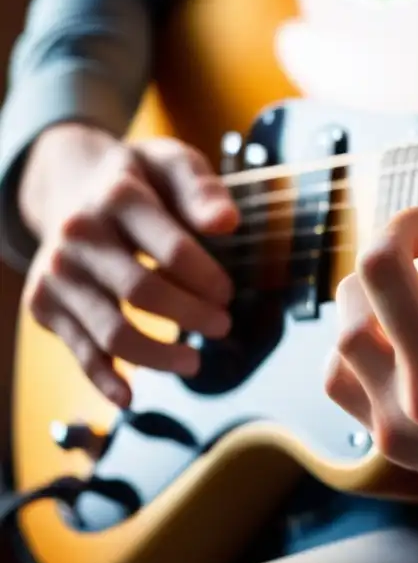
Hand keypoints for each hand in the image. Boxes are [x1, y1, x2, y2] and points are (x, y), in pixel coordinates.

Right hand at [19, 123, 238, 406]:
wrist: (71, 183)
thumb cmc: (141, 181)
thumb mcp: (174, 165)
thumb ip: (202, 190)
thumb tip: (227, 222)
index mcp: (118, 196)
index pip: (174, 249)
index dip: (208, 278)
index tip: (229, 292)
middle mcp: (78, 233)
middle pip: (143, 292)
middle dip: (191, 316)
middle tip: (223, 325)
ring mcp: (57, 271)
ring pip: (112, 330)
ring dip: (159, 356)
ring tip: (194, 362)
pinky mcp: (43, 302)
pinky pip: (78, 349)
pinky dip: (103, 378)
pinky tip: (129, 397)